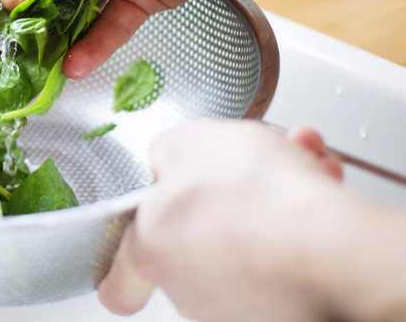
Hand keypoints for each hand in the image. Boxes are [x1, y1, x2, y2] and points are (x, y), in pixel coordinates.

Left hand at [98, 120, 348, 320]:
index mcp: (154, 247)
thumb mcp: (191, 142)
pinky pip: (286, 248)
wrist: (328, 244)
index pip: (119, 280)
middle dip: (224, 192)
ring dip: (270, 193)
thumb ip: (166, 151)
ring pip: (247, 234)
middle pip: (196, 235)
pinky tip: (316, 180)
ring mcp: (237, 302)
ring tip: (296, 159)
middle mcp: (190, 286)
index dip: (126, 263)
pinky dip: (300, 214)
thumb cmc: (254, 198)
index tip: (138, 246)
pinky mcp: (285, 306)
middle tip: (248, 162)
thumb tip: (166, 161)